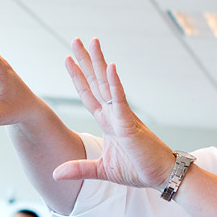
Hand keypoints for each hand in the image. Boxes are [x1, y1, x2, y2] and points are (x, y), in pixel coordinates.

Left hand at [52, 38, 176, 189]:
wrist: (162, 177)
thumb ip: (79, 169)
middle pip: (95, 82)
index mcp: (107, 122)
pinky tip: (109, 67)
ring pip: (107, 84)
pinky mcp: (130, 124)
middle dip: (84, 61)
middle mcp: (114, 114)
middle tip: (75, 40)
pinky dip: (114, 84)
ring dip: (98, 63)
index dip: (77, 77)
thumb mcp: (101, 170)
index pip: (88, 94)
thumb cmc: (138, 170)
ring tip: (92, 42)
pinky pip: (120, 100)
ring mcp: (122, 116)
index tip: (68, 59)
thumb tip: (55, 174)